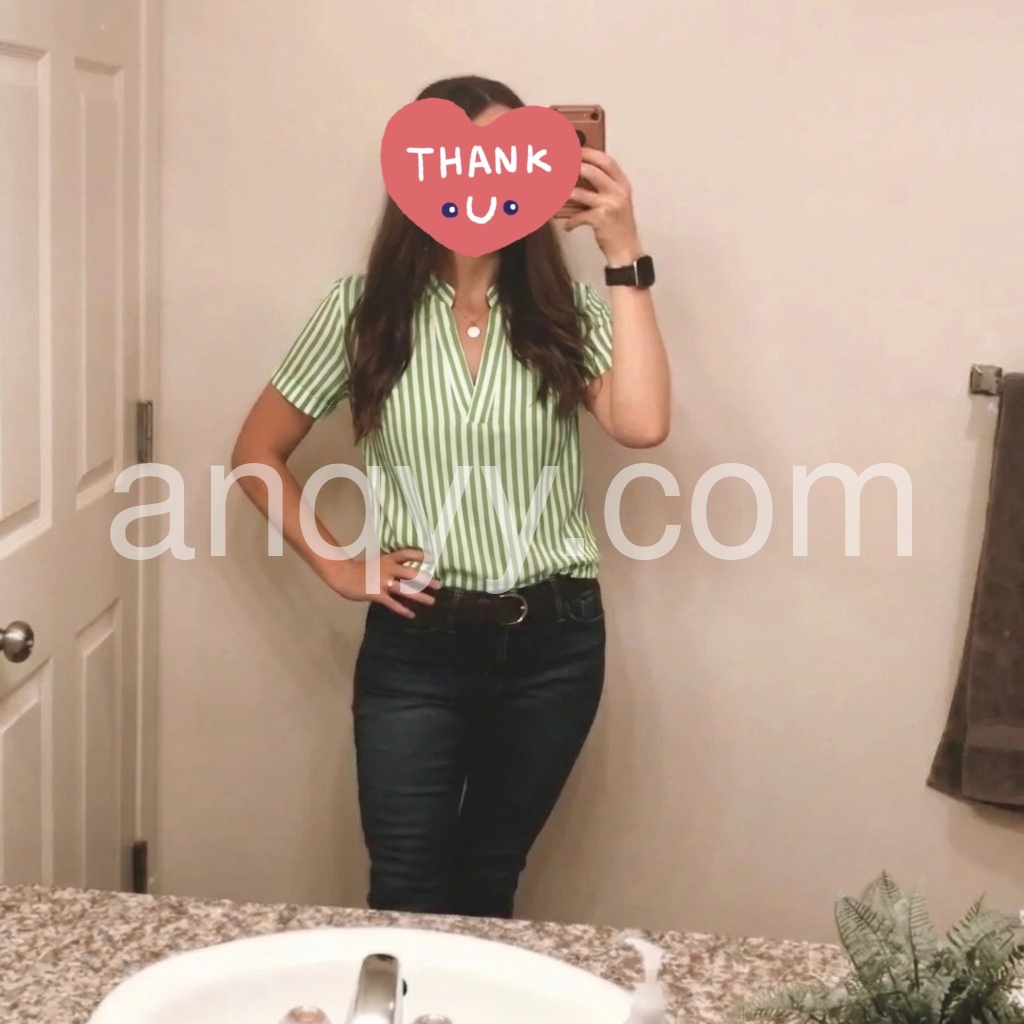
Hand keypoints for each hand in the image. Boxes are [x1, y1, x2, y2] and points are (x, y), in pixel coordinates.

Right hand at [324, 547, 439, 618]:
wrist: (343, 576)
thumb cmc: (361, 570)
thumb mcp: (378, 563)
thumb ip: (391, 567)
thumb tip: (408, 571)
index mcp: (387, 559)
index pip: (406, 553)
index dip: (419, 555)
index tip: (433, 558)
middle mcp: (387, 569)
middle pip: (410, 573)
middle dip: (426, 579)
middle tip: (439, 585)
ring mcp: (382, 582)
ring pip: (405, 589)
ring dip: (419, 596)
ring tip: (432, 601)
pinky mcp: (376, 594)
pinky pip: (392, 603)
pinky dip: (402, 610)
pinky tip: (412, 615)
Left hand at [562, 148, 643, 265]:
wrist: (626, 250)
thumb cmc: (617, 226)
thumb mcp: (616, 202)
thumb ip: (603, 188)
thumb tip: (579, 175)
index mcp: (623, 184)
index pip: (607, 161)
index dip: (590, 153)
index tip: (575, 149)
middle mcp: (619, 192)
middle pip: (594, 171)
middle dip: (575, 165)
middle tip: (559, 165)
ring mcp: (611, 204)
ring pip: (581, 193)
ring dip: (565, 193)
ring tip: (555, 195)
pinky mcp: (602, 219)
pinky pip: (579, 216)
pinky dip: (570, 222)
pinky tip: (567, 227)